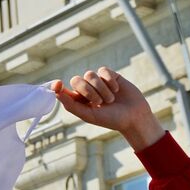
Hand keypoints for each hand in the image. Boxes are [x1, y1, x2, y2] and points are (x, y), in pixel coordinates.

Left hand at [50, 67, 164, 150]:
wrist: (134, 116)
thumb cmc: (110, 119)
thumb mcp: (89, 115)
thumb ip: (71, 105)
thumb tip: (56, 93)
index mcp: (77, 100)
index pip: (63, 89)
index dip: (57, 86)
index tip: (57, 84)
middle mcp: (86, 89)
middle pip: (77, 80)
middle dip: (87, 90)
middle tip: (99, 102)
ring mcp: (98, 82)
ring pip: (90, 75)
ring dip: (101, 88)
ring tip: (110, 100)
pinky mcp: (111, 75)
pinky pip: (103, 71)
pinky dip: (109, 81)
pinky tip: (116, 89)